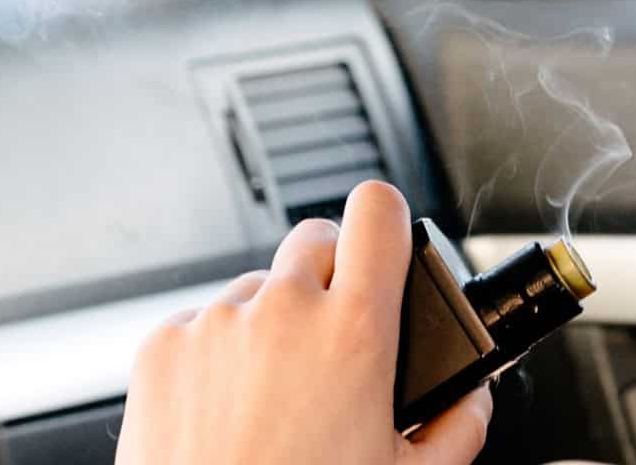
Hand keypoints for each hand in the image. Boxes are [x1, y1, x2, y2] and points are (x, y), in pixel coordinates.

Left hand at [117, 180, 495, 464]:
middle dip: (332, 275)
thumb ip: (458, 425)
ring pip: (258, 286)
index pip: (378, 211)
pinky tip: (229, 408)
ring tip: (276, 394)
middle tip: (335, 338)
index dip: (388, 221)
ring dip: (273, 321)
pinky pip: (203, 322)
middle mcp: (283, 311)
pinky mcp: (163, 346)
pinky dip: (219, 353)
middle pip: (317, 238)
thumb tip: (473, 396)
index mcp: (354, 333)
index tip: (388, 242)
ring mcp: (217, 323)